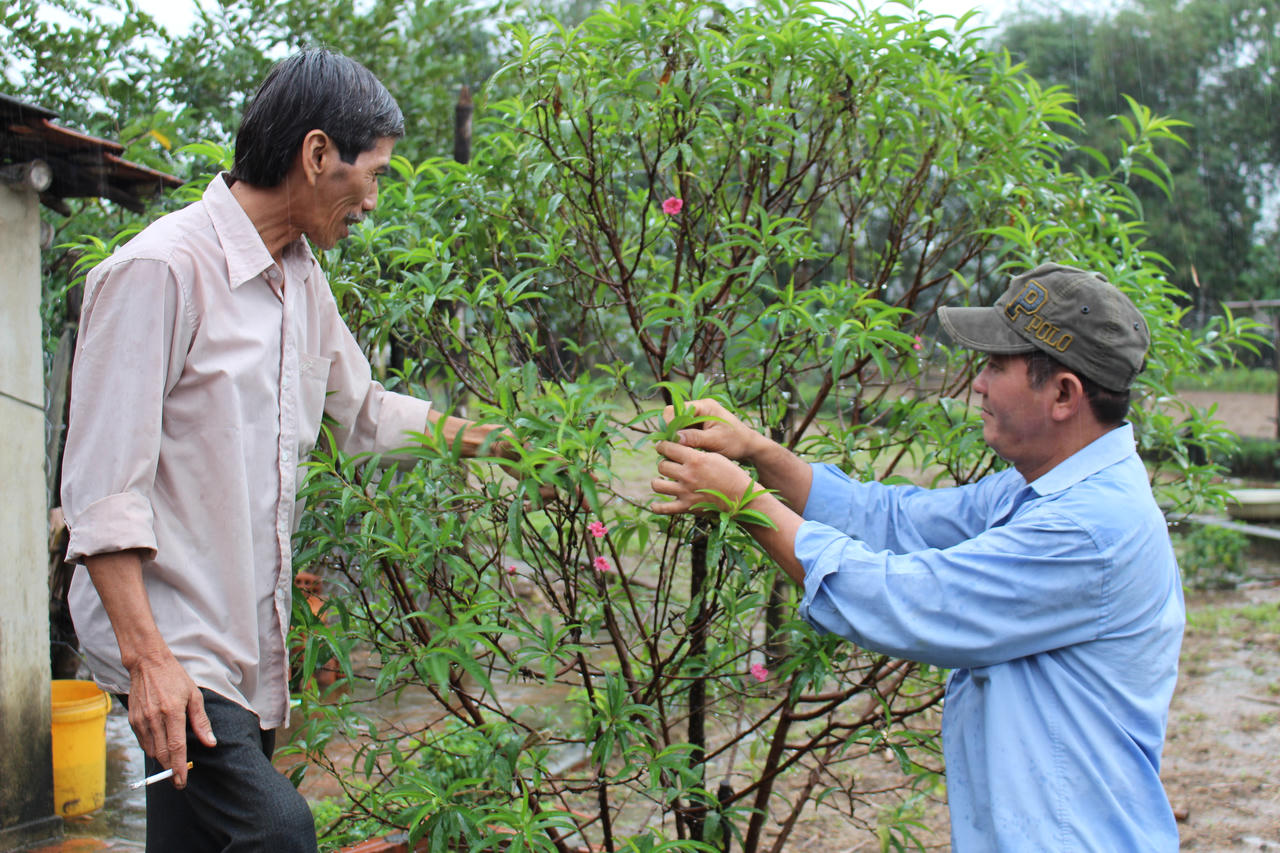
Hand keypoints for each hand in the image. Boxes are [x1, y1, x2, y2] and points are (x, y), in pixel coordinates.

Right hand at [126, 650, 215, 787]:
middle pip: (162, 754)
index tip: (181, 781)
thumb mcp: (194, 696)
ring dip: (162, 760)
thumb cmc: (175, 678)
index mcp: (172, 712)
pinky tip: (161, 747)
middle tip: (178, 779)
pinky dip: (152, 749)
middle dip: (170, 770)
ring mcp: (141, 720)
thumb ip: (201, 721)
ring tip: (172, 764)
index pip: (176, 748)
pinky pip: (143, 742)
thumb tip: (210, 742)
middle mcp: (154, 719)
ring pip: (151, 750)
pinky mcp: (133, 720)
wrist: (148, 664)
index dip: (179, 767)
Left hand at [651, 440, 752, 514]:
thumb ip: (695, 453)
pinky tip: (656, 504)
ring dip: (659, 481)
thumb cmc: (730, 474)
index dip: (662, 445)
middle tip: (668, 464)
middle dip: (664, 463)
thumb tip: (678, 448)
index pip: (668, 447)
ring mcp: (685, 492)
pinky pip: (663, 508)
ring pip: (657, 484)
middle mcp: (687, 475)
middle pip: (661, 465)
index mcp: (695, 459)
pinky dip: (657, 507)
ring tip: (664, 481)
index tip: (663, 447)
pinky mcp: (686, 507)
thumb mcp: (714, 456)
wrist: (740, 497)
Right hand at [662, 398, 759, 460]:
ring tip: (678, 451)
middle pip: (674, 417)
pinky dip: (681, 441)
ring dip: (676, 437)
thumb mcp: (715, 441)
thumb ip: (694, 438)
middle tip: (672, 448)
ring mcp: (698, 417)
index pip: (675, 409)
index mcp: (704, 406)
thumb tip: (674, 438)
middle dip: (671, 432)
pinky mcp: (698, 427)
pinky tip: (684, 451)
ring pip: (677, 426)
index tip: (670, 440)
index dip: (669, 424)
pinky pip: (683, 432)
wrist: (749, 446)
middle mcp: (699, 408)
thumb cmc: (736, 441)